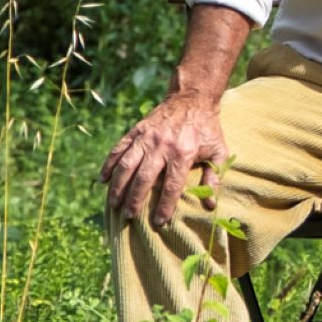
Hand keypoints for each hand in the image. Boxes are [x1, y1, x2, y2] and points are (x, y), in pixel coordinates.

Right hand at [102, 92, 227, 227]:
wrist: (192, 98)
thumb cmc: (207, 128)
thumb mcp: (218, 150)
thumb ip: (215, 176)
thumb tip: (210, 203)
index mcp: (183, 153)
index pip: (171, 186)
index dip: (164, 206)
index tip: (159, 222)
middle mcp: (161, 146)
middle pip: (144, 178)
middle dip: (135, 200)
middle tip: (129, 216)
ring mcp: (146, 137)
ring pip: (126, 165)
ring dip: (118, 186)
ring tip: (113, 204)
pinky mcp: (136, 131)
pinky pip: (118, 149)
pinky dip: (108, 164)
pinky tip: (103, 180)